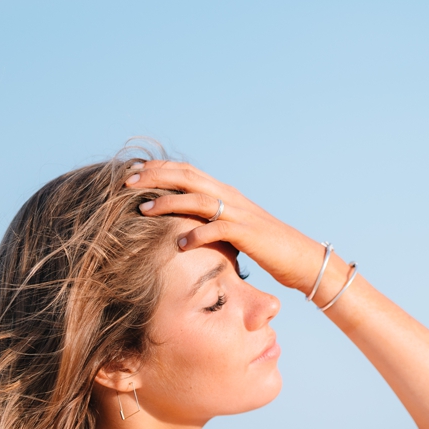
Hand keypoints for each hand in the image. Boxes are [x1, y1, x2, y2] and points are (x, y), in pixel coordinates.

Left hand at [126, 161, 329, 294]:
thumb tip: (186, 224)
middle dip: (155, 177)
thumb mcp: (235, 229)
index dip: (159, 169)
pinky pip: (218, 229)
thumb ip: (213, 220)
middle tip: (126, 182)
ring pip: (198, 199)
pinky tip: (179, 243)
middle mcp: (231, 196)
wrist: (301, 258)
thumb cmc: (267, 248)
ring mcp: (240, 213)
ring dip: (168, 202)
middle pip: (187, 177)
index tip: (132, 173)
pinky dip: (197, 234)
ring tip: (143, 209)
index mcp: (226, 193)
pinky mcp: (248, 233)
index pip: (187, 172)